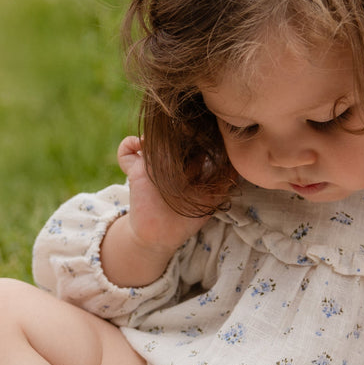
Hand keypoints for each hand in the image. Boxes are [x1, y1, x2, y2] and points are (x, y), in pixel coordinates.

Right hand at [100, 137, 216, 289]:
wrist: (159, 236)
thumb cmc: (186, 219)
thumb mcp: (210, 201)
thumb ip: (223, 184)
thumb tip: (237, 167)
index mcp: (189, 167)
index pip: (195, 142)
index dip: (199, 135)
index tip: (203, 131)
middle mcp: (170, 162)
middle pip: (173, 135)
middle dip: (179, 130)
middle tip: (185, 128)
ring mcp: (152, 164)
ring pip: (152, 137)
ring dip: (156, 133)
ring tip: (162, 137)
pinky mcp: (135, 170)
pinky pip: (126, 151)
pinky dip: (129, 144)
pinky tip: (140, 146)